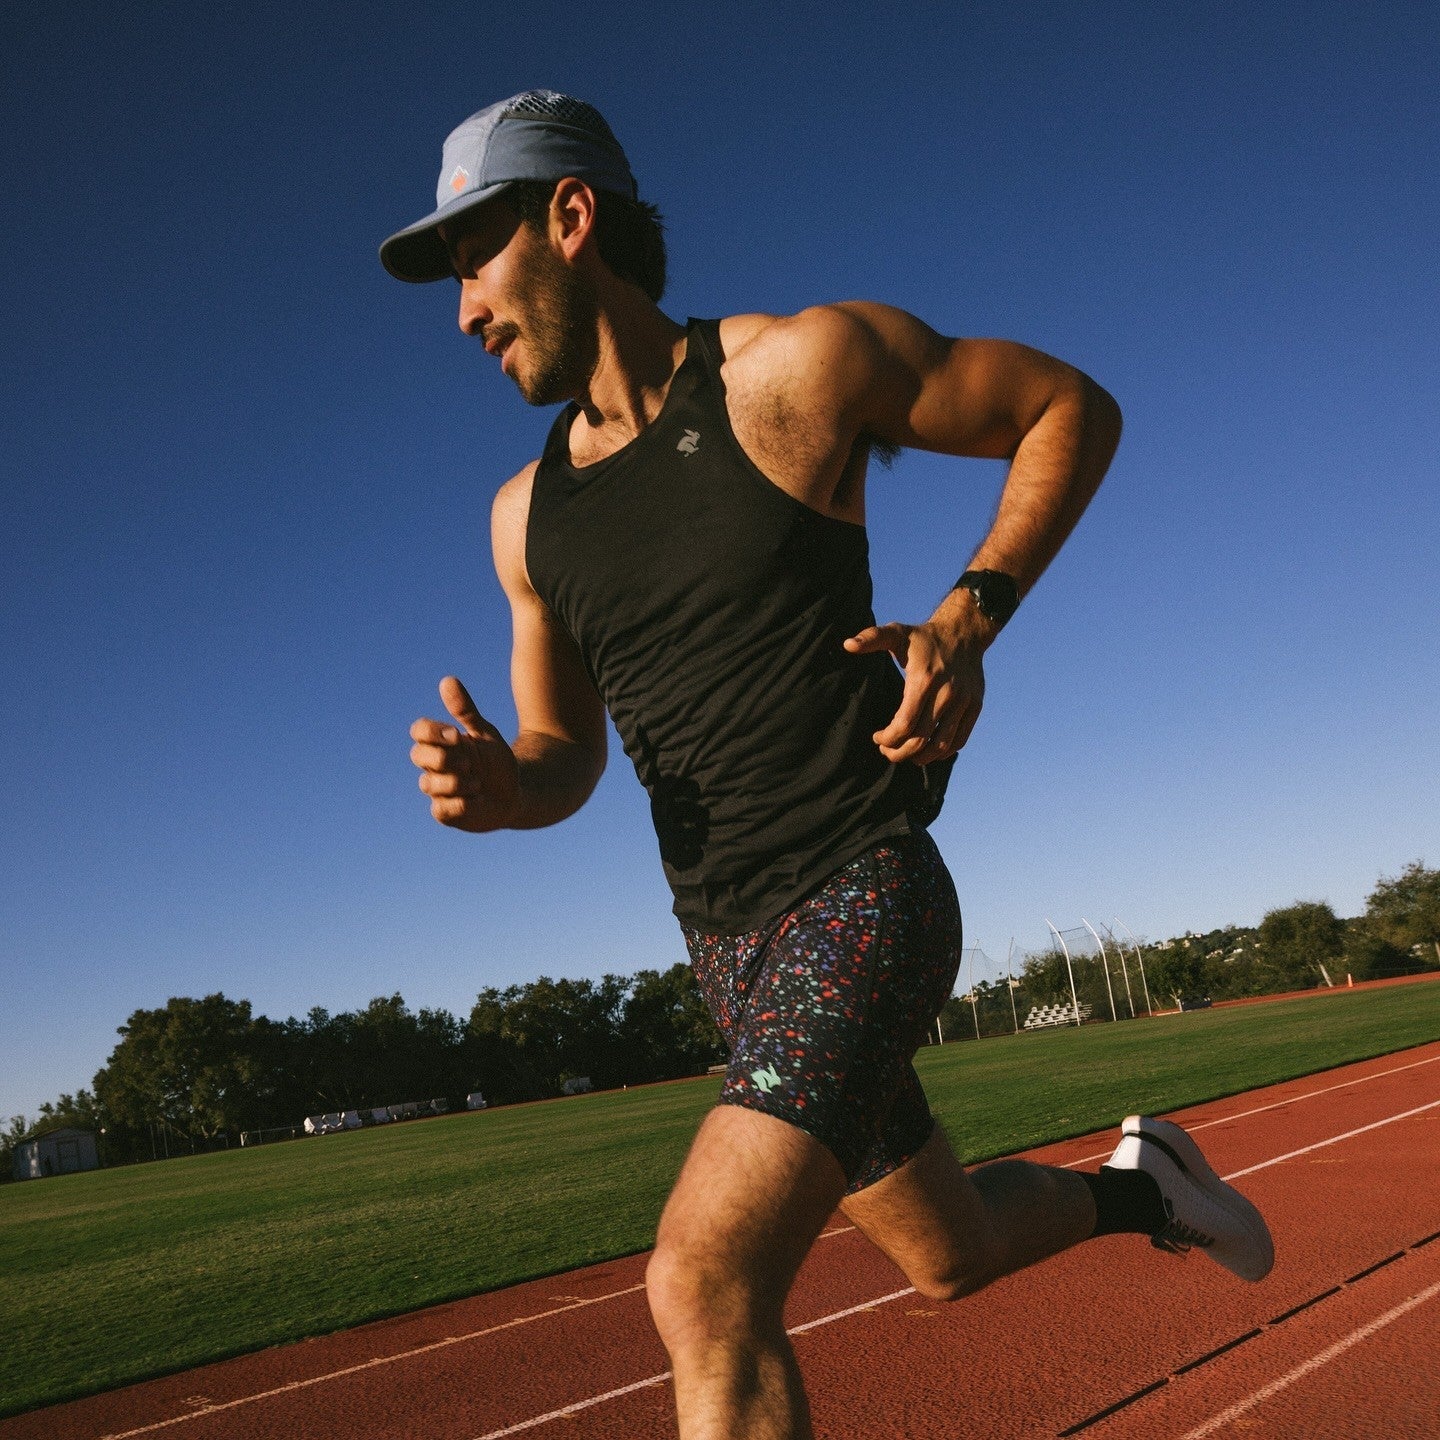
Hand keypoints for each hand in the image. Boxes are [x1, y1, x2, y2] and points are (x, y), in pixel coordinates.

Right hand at [409, 676, 520, 830]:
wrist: (516, 794)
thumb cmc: (497, 762)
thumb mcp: (486, 734)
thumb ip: (466, 711)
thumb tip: (447, 680)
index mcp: (442, 743)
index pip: (419, 731)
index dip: (433, 732)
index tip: (457, 735)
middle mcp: (434, 766)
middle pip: (417, 755)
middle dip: (444, 758)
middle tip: (469, 763)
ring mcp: (438, 790)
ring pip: (428, 783)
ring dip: (458, 782)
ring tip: (478, 783)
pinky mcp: (445, 813)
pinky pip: (440, 809)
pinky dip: (462, 803)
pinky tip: (478, 799)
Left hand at [843, 622, 984, 763]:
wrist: (963, 633)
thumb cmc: (923, 638)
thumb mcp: (897, 633)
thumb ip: (871, 638)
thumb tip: (847, 645)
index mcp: (924, 680)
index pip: (904, 724)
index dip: (888, 738)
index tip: (877, 738)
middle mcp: (946, 694)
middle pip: (920, 739)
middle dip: (898, 752)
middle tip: (886, 750)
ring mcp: (963, 702)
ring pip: (941, 746)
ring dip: (920, 757)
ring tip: (906, 753)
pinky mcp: (975, 707)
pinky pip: (959, 740)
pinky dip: (942, 752)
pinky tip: (927, 749)